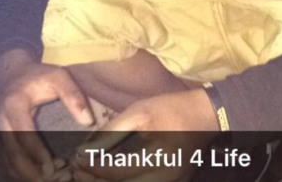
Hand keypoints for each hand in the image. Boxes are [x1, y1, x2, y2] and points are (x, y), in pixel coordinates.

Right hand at [0, 50, 93, 180]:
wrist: (14, 74)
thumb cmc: (39, 75)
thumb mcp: (59, 76)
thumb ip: (73, 95)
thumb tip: (88, 121)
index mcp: (14, 104)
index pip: (23, 133)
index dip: (36, 152)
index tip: (51, 167)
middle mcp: (3, 122)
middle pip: (13, 155)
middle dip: (31, 172)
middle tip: (53, 179)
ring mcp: (2, 133)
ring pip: (10, 162)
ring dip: (28, 175)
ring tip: (53, 178)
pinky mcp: (5, 140)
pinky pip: (11, 161)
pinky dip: (25, 171)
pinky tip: (44, 173)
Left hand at [72, 89, 218, 180]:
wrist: (206, 114)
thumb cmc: (172, 108)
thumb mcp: (141, 112)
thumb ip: (114, 130)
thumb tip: (88, 147)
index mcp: (157, 161)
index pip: (114, 171)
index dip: (91, 167)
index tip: (75, 159)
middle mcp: (164, 181)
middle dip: (97, 181)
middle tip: (78, 171)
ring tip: (90, 175)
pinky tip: (111, 176)